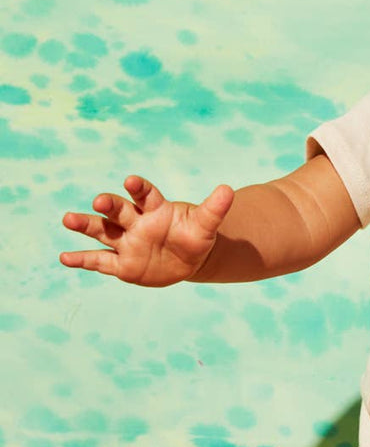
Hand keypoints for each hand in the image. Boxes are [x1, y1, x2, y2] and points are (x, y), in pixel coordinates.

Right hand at [60, 176, 233, 286]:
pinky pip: (99, 261)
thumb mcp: (207, 224)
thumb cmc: (195, 236)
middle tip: (100, 201)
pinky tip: (64, 258)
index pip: (145, 195)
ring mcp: (126, 242)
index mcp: (156, 209)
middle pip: (119, 211)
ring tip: (68, 219)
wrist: (190, 259)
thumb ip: (215, 208)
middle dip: (110, 205)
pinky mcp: (121, 264)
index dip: (138, 188)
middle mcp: (136, 223)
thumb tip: (228, 190)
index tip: (130, 182)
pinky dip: (82, 259)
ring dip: (86, 225)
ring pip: (102, 231)